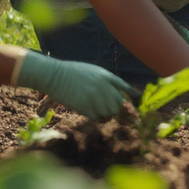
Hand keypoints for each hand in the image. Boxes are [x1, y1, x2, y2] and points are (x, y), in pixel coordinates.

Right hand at [17, 51, 132, 119]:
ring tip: (94, 109)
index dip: (131, 97)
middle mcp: (104, 87)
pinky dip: (93, 117)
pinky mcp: (85, 107)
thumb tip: (117, 93)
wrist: (55, 75)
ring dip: (104, 114)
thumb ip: (106, 80)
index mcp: (107, 76)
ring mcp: (95, 97)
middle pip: (119, 104)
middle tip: (109, 110)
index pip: (126, 88)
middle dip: (116, 109)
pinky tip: (86, 110)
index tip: (133, 104)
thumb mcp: (93, 71)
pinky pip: (96, 117)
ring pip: (108, 113)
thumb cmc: (73, 72)